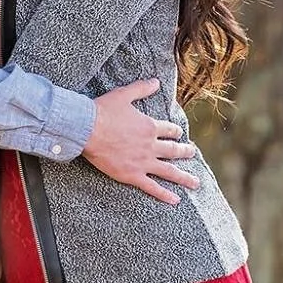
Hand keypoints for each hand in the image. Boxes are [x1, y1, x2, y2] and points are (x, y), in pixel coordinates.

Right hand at [82, 80, 199, 204]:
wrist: (87, 129)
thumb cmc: (103, 111)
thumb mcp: (124, 94)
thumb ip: (142, 88)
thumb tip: (156, 81)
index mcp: (149, 126)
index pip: (168, 130)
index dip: (174, 132)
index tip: (179, 134)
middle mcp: (150, 145)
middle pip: (172, 150)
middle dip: (184, 152)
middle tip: (192, 153)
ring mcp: (143, 162)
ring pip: (168, 171)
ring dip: (183, 177)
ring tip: (195, 182)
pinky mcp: (132, 175)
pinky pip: (152, 187)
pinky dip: (164, 194)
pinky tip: (175, 200)